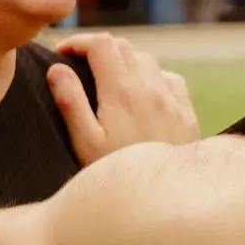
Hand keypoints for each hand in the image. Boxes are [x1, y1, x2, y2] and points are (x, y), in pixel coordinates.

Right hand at [47, 34, 199, 164]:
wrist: (167, 202)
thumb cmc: (118, 175)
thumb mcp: (85, 143)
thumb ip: (70, 102)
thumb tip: (57, 69)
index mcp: (123, 91)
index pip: (102, 44)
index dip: (79, 42)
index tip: (63, 52)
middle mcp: (152, 88)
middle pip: (124, 47)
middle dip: (98, 49)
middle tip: (80, 64)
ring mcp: (173, 100)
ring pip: (148, 61)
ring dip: (125, 62)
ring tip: (107, 80)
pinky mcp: (187, 115)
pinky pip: (170, 79)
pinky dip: (152, 77)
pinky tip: (143, 95)